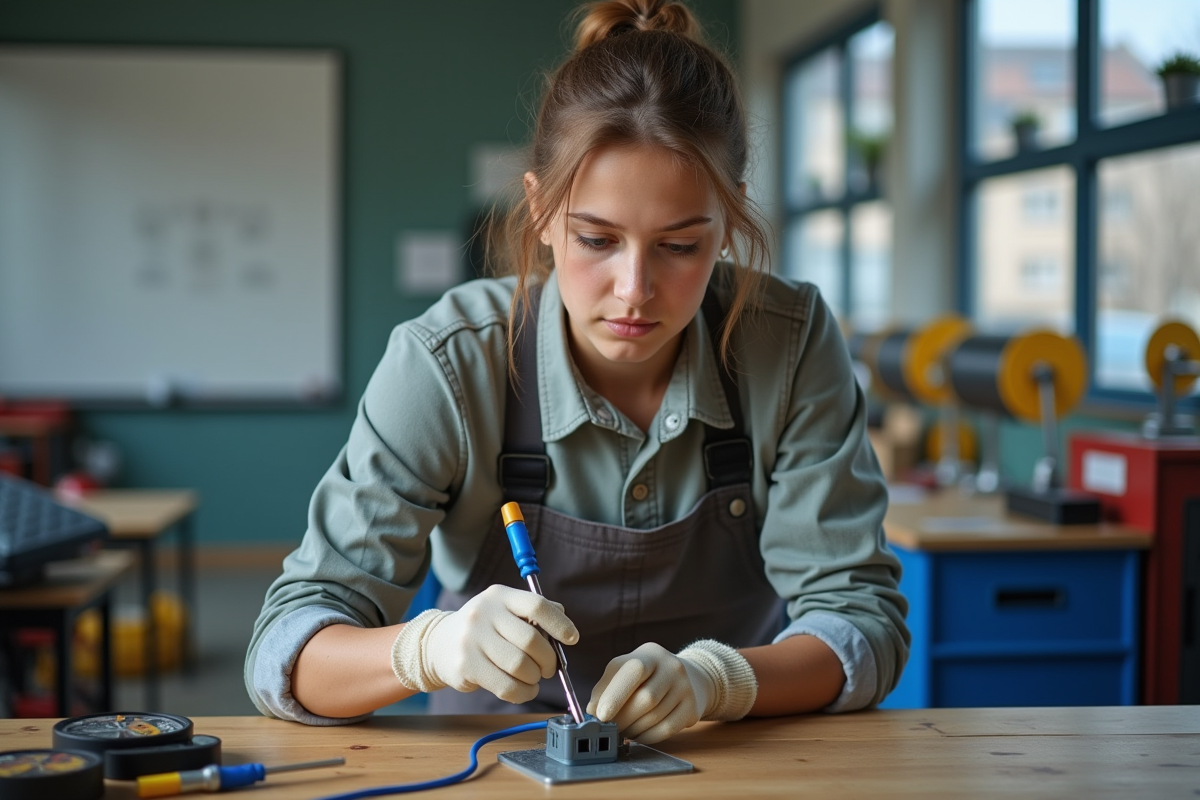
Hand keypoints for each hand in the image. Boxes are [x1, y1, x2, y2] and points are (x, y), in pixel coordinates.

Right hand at [391, 584, 577, 703]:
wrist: (439, 644)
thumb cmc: (486, 629)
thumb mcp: (506, 611)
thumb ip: (535, 614)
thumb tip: (565, 625)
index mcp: (500, 595)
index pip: (536, 605)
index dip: (559, 624)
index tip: (572, 639)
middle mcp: (484, 613)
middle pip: (531, 641)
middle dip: (548, 660)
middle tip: (549, 668)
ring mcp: (472, 639)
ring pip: (520, 666)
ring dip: (535, 678)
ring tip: (533, 679)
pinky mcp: (466, 665)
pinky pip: (506, 686)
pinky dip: (523, 693)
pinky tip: (524, 689)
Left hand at [587, 643, 715, 743]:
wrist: (689, 678)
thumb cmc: (647, 676)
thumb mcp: (625, 671)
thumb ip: (606, 687)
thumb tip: (591, 711)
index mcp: (650, 654)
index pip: (634, 671)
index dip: (616, 694)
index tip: (601, 715)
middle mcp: (672, 667)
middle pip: (646, 699)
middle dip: (623, 718)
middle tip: (609, 729)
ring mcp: (685, 687)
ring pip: (655, 717)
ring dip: (633, 730)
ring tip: (622, 731)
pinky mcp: (692, 708)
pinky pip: (667, 729)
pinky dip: (648, 737)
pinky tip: (638, 735)